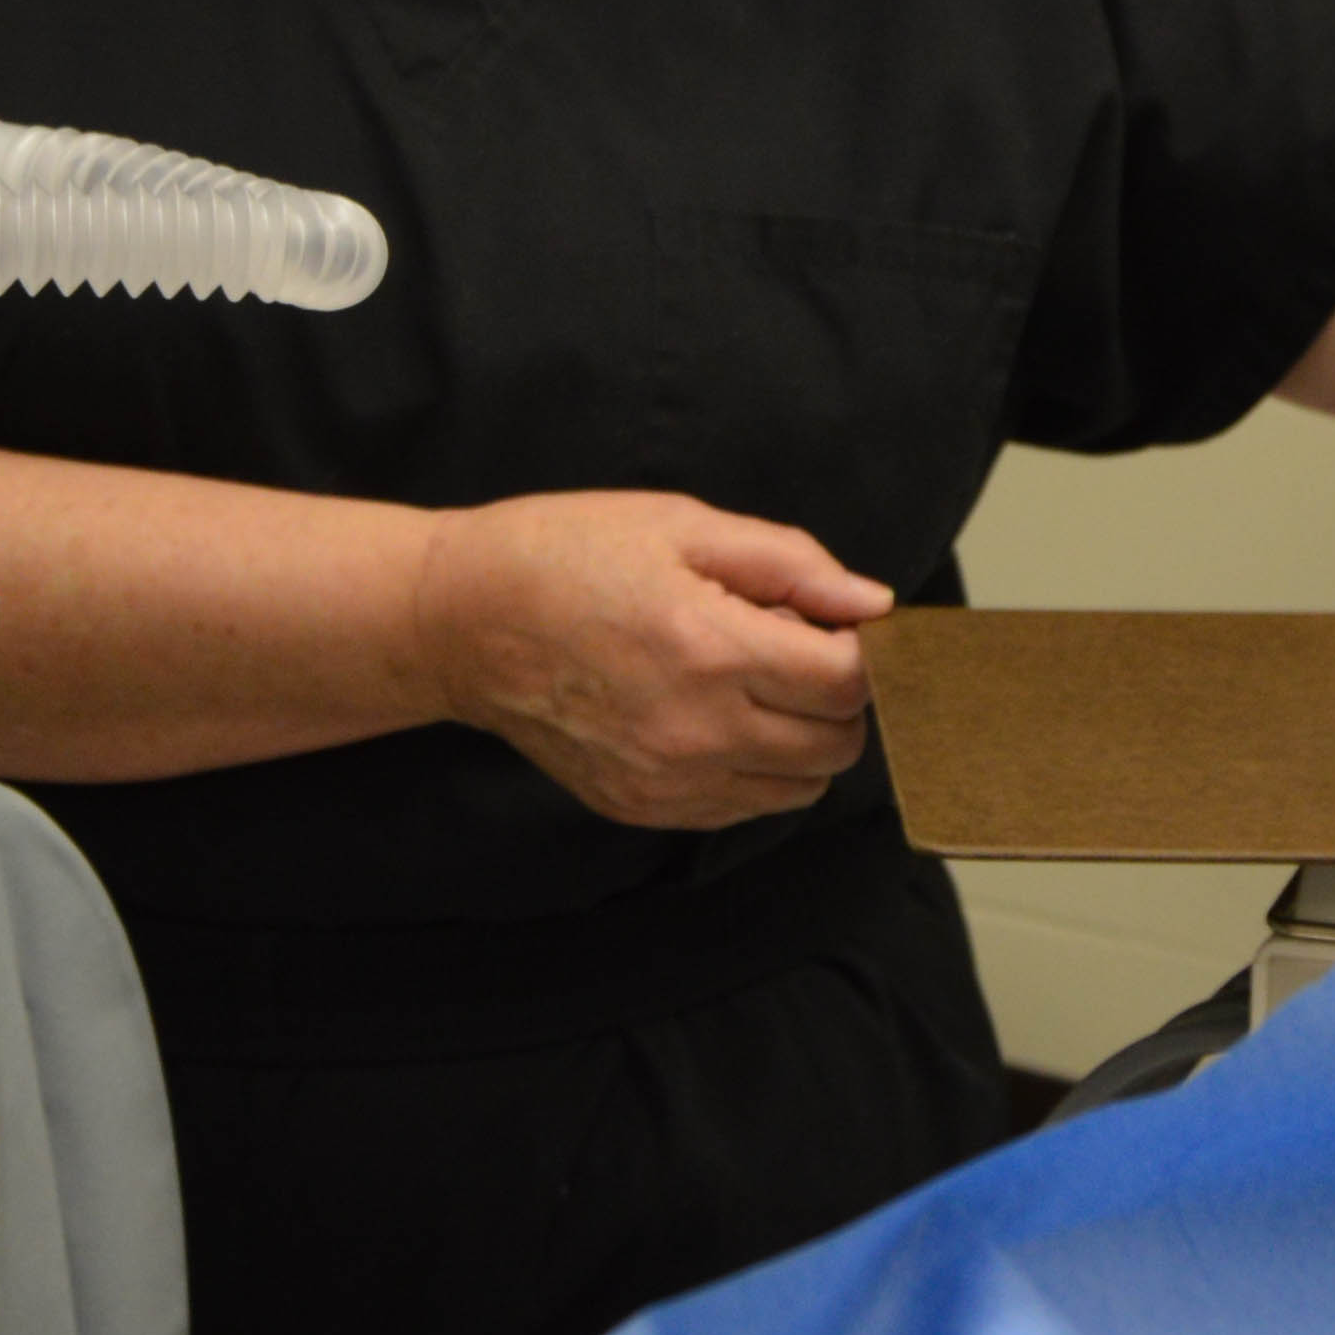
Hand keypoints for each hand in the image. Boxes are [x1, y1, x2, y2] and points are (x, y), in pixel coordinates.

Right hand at [403, 492, 895, 830]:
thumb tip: (873, 604)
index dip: (861, 648)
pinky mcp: (641, 807)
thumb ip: (790, 564)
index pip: (849, 682)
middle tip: (794, 647)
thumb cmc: (568, 554)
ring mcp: (667, 781)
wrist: (462, 619)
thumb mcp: (682, 525)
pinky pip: (742, 809)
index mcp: (712, 649)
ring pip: (798, 789)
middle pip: (837, 745)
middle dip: (838, 696)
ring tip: (751, 683)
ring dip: (801, 739)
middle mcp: (697, 732)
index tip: (835, 622)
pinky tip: (715, 717)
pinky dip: (754, 770)